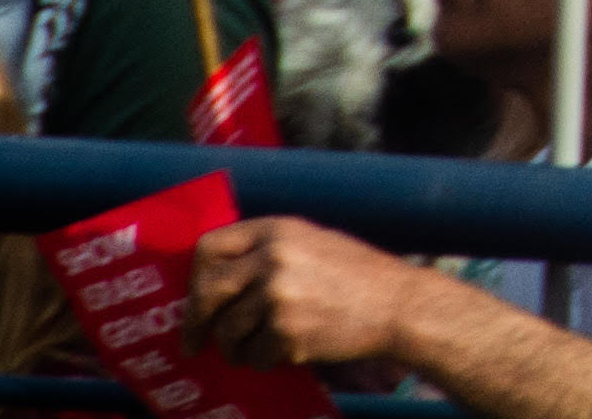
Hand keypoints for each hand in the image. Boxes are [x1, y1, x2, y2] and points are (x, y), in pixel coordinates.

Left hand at [187, 220, 431, 375]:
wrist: (397, 305)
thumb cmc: (355, 276)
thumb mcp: (312, 243)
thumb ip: (266, 251)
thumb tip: (213, 280)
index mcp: (277, 230)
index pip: (209, 247)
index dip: (195, 277)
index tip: (195, 300)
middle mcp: (273, 258)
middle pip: (208, 292)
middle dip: (196, 323)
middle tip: (195, 343)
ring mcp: (279, 296)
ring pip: (228, 331)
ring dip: (235, 348)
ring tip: (254, 349)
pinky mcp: (288, 332)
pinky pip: (254, 355)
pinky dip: (264, 361)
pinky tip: (286, 352)